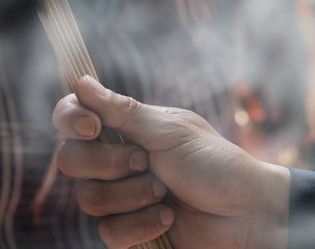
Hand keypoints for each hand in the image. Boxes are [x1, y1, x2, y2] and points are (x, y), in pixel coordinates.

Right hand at [53, 76, 291, 248]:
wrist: (244, 212)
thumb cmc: (213, 162)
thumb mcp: (169, 131)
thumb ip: (122, 111)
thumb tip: (81, 82)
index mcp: (124, 127)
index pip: (72, 116)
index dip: (71, 119)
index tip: (93, 128)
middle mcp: (114, 159)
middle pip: (71, 160)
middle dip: (109, 164)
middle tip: (145, 161)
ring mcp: (119, 195)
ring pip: (89, 199)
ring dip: (132, 195)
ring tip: (165, 193)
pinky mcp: (128, 229)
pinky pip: (108, 232)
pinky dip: (141, 225)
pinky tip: (168, 218)